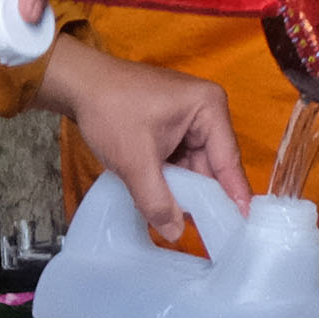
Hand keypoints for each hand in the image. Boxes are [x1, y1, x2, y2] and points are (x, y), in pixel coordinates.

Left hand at [41, 41, 247, 243]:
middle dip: (202, 196)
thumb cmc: (110, 110)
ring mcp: (188, 117)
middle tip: (206, 234)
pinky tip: (164, 200)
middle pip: (212, 164)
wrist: (77, 83)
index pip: (227, 160)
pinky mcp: (171, 125)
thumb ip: (157, 201)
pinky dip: (171, 178)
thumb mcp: (135, 161)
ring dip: (183, 189)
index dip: (233, 195)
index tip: (241, 226)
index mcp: (209, 108)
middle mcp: (206, 110)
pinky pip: (179, 159)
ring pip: (194, 165)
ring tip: (178, 220)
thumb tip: (176, 234)